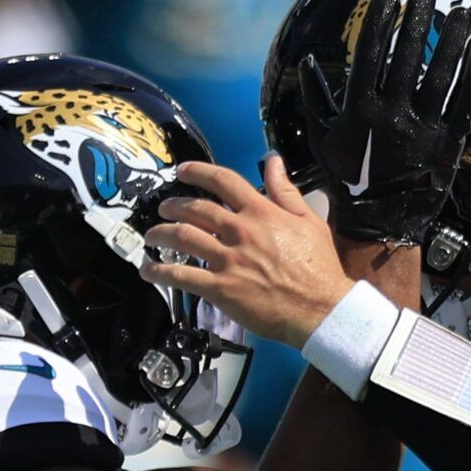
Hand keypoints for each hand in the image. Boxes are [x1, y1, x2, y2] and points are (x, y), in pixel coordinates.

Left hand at [141, 156, 351, 349]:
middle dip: (173, 205)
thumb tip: (274, 162)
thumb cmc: (318, 269)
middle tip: (164, 208)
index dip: (198, 171)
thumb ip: (285, 191)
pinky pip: (181, 276)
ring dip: (160, 233)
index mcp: (261, 212)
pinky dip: (160, 271)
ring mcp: (228, 260)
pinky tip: (149, 270)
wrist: (320, 308)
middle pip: (195, 208)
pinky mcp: (220, 288)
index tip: (183, 171)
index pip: (222, 181)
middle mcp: (240, 231)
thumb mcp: (309, 220)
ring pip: (182, 237)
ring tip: (152, 235)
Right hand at [299, 0, 470, 244]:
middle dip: (416, 20)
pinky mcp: (447, 141)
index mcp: (360, 110)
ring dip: (451, 38)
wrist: (377, 223)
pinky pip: (462, 100)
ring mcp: (422, 127)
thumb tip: (307, 62)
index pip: (370, 54)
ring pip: (440, 73)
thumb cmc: (347, 179)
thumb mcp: (321, 139)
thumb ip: (314, 98)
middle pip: (407, 56)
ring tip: (460, 11)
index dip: (380, 22)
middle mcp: (392, 114)